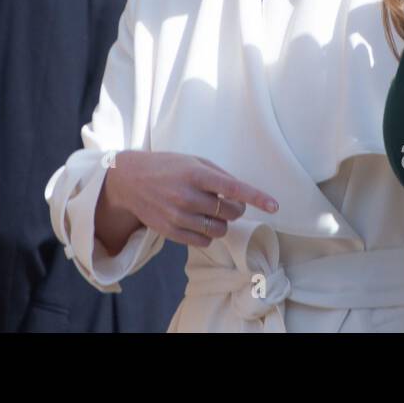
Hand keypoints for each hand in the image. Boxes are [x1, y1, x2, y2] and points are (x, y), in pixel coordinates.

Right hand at [103, 151, 277, 248]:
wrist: (129, 181)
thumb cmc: (167, 167)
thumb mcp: (194, 161)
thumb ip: (218, 176)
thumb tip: (241, 194)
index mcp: (196, 174)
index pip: (234, 188)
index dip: (257, 198)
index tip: (274, 206)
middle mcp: (188, 196)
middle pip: (230, 213)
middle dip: (236, 209)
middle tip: (227, 203)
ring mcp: (178, 216)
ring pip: (219, 230)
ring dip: (222, 223)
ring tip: (210, 212)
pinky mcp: (170, 231)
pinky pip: (203, 241)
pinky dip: (208, 234)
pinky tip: (199, 222)